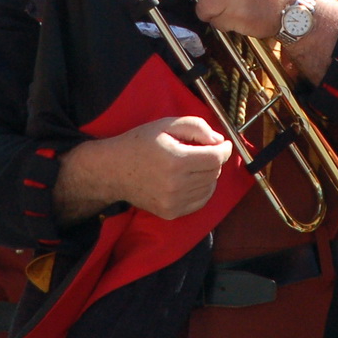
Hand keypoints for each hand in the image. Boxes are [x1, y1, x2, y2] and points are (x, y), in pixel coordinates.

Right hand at [56, 116, 232, 222]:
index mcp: (175, 160)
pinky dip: (202, 190)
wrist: (113, 170)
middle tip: (203, 150)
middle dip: (214, 159)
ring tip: (194, 164)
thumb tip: (218, 141)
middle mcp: (175, 185)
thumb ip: (196, 127)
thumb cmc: (140, 143)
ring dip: (208, 174)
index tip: (223, 144)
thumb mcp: (166, 124)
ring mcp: (172, 202)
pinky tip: (191, 179)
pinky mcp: (170, 213)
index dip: (224, 149)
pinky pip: (200, 201)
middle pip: (213, 173)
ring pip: (209, 188)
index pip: (215, 158)